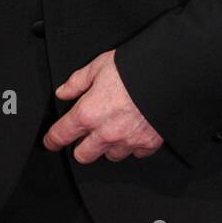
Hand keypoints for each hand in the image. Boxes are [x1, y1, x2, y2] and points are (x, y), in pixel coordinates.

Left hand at [45, 49, 164, 162]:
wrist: (170, 74)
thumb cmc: (135, 68)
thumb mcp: (99, 65)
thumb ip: (78, 82)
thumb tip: (63, 92)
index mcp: (88, 113)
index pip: (61, 135)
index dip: (52, 140)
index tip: (51, 141)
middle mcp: (105, 133)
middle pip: (83, 155)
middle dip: (82, 146)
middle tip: (88, 133)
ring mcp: (128, 141)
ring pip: (110, 156)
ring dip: (110, 146)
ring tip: (116, 129)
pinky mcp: (148, 143)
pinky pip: (136, 153)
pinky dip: (134, 144)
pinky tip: (135, 130)